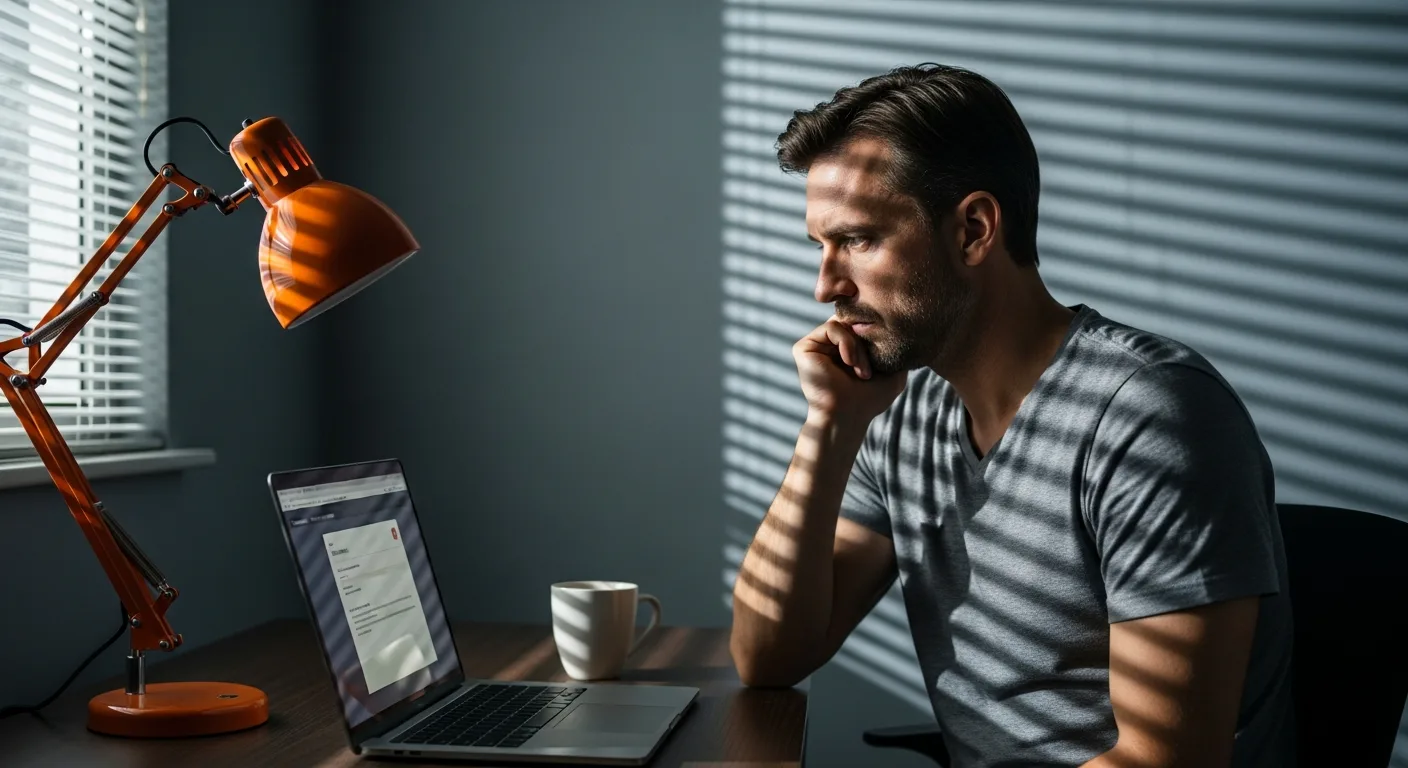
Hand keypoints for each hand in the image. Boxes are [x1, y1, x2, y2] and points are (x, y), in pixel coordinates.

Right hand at [793, 317, 907, 423]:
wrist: (848, 416)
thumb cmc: (869, 399)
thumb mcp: (893, 372)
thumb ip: (895, 348)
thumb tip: (900, 328)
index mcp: (843, 348)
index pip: (860, 323)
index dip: (874, 332)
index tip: (883, 353)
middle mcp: (827, 345)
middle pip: (852, 321)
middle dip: (867, 341)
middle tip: (869, 370)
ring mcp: (815, 346)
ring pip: (844, 324)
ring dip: (858, 347)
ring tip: (861, 371)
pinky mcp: (804, 348)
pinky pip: (831, 327)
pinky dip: (847, 343)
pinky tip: (849, 363)